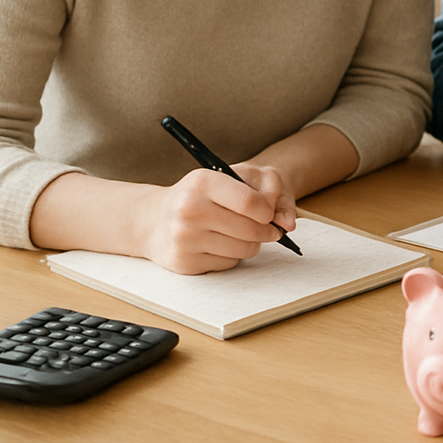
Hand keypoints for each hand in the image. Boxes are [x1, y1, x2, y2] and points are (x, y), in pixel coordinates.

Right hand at [139, 166, 295, 274]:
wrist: (154, 218)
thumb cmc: (201, 195)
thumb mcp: (231, 178)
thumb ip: (268, 190)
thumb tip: (288, 223)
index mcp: (202, 182)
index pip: (250, 202)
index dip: (268, 211)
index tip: (269, 213)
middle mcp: (189, 209)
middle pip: (251, 230)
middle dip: (266, 230)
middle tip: (265, 227)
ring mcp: (184, 238)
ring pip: (244, 250)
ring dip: (251, 243)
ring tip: (239, 232)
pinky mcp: (184, 262)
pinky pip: (228, 264)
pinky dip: (232, 255)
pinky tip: (217, 243)